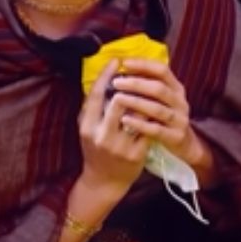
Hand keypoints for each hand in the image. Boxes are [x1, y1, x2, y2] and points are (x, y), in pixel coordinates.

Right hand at [77, 60, 148, 195]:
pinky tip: (154, 108)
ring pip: (137, 113)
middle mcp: (102, 136)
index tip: (116, 60)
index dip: (106, 75)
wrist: (104, 181)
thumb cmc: (94, 149)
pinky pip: (148, 128)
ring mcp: (121, 146)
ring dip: (143, 99)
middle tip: (135, 74)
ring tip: (147, 89)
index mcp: (87, 127)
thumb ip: (92, 107)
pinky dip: (151, 116)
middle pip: (118, 101)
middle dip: (129, 85)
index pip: (96, 95)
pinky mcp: (137, 154)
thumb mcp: (86, 128)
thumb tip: (103, 78)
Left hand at [109, 58, 213, 181]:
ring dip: (136, 102)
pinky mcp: (176, 137)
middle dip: (136, 83)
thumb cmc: (162, 117)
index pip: (162, 70)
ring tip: (118, 98)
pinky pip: (156, 130)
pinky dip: (139, 124)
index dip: (144, 64)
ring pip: (157, 109)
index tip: (124, 63)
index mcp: (176, 88)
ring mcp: (180, 120)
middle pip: (159, 88)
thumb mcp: (158, 98)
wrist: (183, 145)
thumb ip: (145, 83)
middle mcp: (180, 102)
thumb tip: (120, 66)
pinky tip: (124, 120)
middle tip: (116, 82)